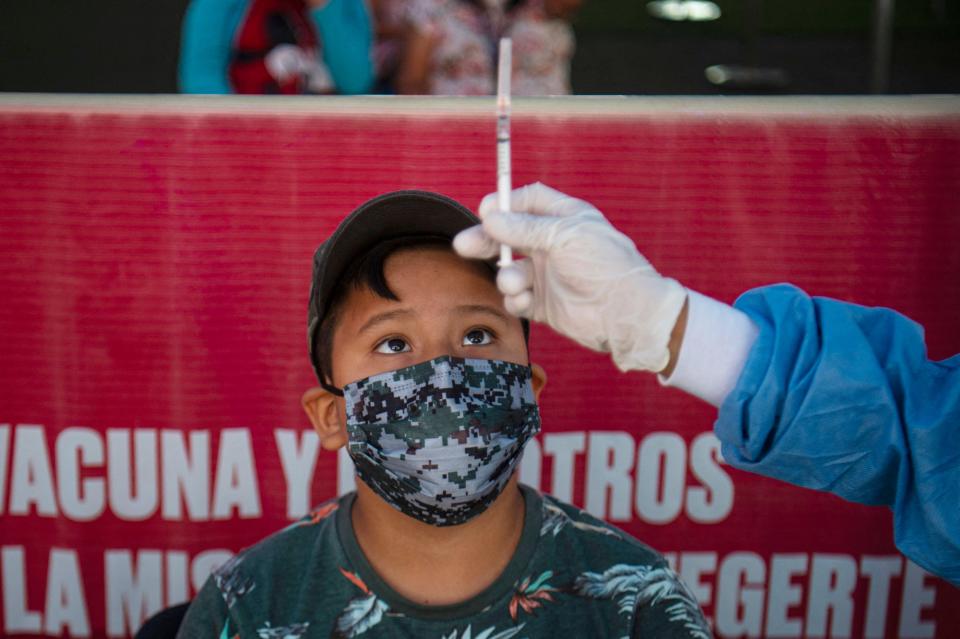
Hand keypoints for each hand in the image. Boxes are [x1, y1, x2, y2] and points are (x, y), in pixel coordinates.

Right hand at [453, 183, 686, 372]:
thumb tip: (490, 218)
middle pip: (509, 235)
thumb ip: (524, 228)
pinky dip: (515, 300)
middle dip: (487, 241)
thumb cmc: (605, 266)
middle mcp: (554, 245)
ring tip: (515, 283)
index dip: (505, 205)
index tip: (485, 212)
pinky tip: (524, 301)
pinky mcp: (544, 304)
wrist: (625, 313)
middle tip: (464, 246)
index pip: (528, 202)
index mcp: (565, 219)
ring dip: (506, 276)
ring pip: (510, 269)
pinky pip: (517, 298)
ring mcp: (548, 275)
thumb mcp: (565, 236)